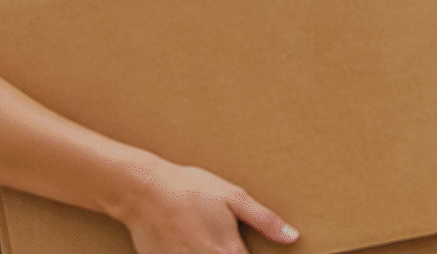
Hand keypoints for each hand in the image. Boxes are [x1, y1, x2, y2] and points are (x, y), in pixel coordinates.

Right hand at [117, 161, 296, 253]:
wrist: (144, 190)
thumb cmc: (191, 189)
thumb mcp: (233, 198)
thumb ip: (265, 221)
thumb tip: (292, 237)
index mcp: (229, 252)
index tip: (243, 247)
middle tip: (223, 241)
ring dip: (209, 252)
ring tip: (204, 237)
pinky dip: (188, 253)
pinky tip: (188, 243)